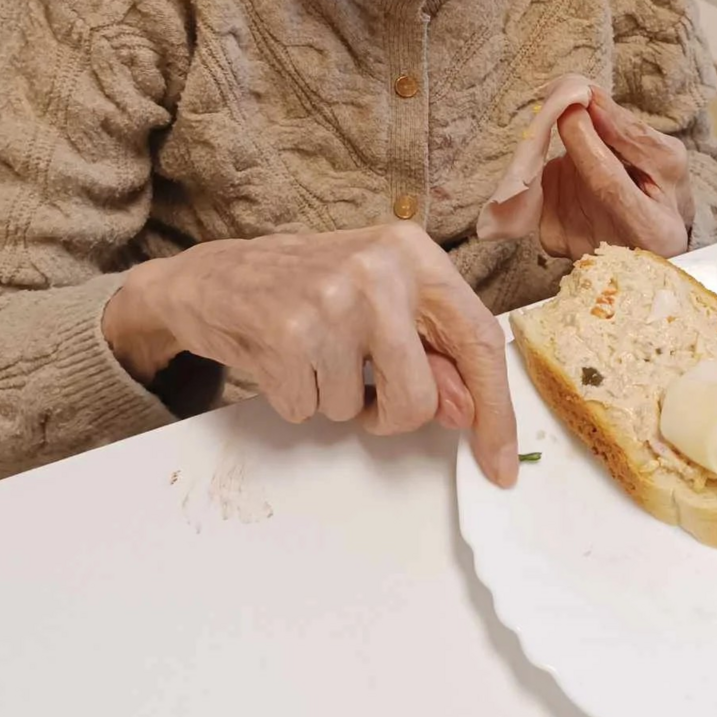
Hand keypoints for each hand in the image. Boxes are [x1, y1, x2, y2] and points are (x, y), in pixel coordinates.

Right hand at [102, 224, 517, 485]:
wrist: (215, 277)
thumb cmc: (308, 288)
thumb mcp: (381, 302)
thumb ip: (429, 350)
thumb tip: (466, 411)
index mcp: (413, 253)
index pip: (478, 339)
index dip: (496, 410)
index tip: (500, 463)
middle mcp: (379, 270)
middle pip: (420, 397)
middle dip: (393, 415)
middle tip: (365, 388)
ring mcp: (331, 301)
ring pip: (362, 411)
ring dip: (338, 401)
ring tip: (316, 354)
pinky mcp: (287, 335)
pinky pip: (311, 411)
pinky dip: (299, 399)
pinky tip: (285, 358)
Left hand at [538, 88, 694, 261]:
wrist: (649, 243)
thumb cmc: (664, 197)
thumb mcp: (667, 161)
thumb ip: (631, 134)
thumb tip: (590, 101)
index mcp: (649, 230)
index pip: (605, 182)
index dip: (586, 140)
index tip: (578, 104)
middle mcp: (607, 245)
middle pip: (578, 173)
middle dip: (579, 132)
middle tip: (590, 110)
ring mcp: (573, 242)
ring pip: (560, 170)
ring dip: (576, 152)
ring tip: (605, 165)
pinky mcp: (551, 236)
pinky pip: (548, 182)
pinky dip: (565, 170)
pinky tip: (586, 181)